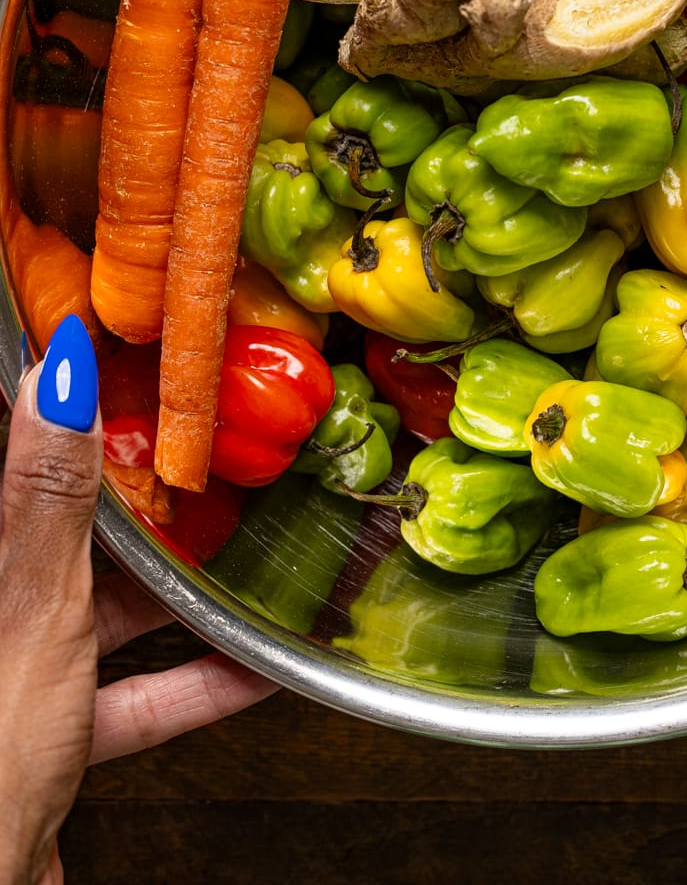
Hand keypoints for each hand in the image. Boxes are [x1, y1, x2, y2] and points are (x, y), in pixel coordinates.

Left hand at [0, 317, 276, 884]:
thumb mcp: (34, 612)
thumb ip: (51, 497)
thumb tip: (59, 377)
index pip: (16, 453)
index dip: (64, 403)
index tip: (126, 358)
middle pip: (67, 532)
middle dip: (143, 496)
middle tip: (205, 448)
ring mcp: (15, 675)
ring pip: (101, 611)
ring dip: (177, 591)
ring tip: (244, 550)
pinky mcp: (44, 738)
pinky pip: (128, 693)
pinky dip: (191, 682)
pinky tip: (253, 666)